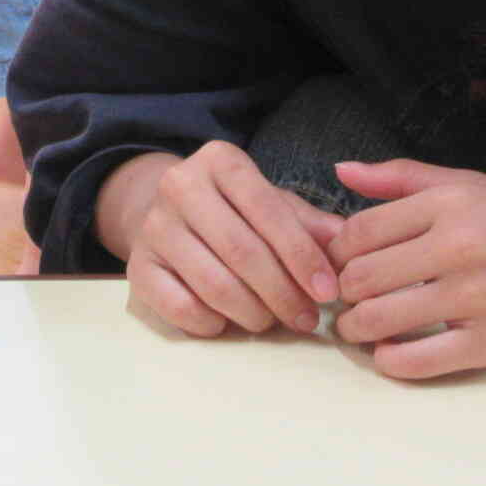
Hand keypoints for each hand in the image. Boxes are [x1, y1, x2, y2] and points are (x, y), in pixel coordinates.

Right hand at [124, 141, 342, 336]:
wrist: (167, 214)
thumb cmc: (234, 212)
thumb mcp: (273, 204)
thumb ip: (311, 224)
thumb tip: (348, 247)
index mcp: (220, 161)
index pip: (268, 210)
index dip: (302, 256)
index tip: (328, 292)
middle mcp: (180, 186)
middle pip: (241, 251)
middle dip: (282, 293)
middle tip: (306, 319)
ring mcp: (153, 227)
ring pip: (213, 284)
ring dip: (253, 313)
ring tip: (272, 321)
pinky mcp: (136, 267)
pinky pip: (180, 307)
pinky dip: (213, 323)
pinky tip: (229, 322)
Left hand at [328, 160, 485, 377]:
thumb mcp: (472, 184)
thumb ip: (403, 178)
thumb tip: (342, 171)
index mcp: (451, 204)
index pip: (357, 232)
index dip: (336, 252)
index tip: (342, 264)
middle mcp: (460, 247)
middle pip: (359, 277)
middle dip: (342, 292)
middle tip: (348, 298)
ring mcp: (475, 299)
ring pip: (377, 321)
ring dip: (356, 329)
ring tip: (362, 326)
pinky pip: (414, 362)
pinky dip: (389, 360)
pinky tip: (392, 351)